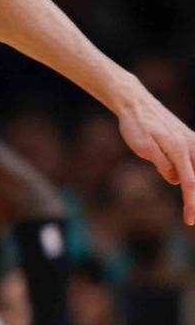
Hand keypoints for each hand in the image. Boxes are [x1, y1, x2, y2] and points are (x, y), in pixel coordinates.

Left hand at [116, 86, 194, 224]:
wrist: (135, 103)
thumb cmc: (135, 126)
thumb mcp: (144, 148)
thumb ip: (163, 165)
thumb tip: (177, 180)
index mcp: (180, 150)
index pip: (189, 183)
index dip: (191, 203)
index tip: (189, 220)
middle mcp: (191, 144)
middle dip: (194, 195)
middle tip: (190, 216)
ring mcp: (191, 140)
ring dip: (191, 181)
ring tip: (182, 192)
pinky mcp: (187, 138)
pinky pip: (194, 159)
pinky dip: (190, 169)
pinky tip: (179, 171)